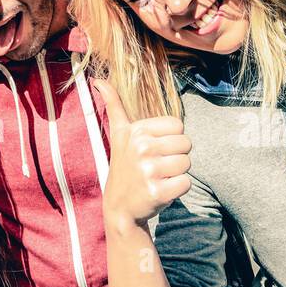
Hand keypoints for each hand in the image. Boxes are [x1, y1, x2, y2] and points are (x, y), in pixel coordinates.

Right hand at [96, 78, 191, 227]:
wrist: (119, 206)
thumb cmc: (125, 166)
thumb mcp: (118, 134)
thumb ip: (113, 105)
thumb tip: (98, 79)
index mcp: (136, 131)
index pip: (178, 126)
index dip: (171, 139)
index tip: (154, 149)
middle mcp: (141, 148)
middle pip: (186, 144)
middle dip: (175, 156)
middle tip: (157, 166)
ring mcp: (148, 171)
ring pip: (187, 163)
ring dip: (177, 173)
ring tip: (159, 177)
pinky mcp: (157, 191)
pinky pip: (186, 183)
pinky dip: (178, 189)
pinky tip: (162, 190)